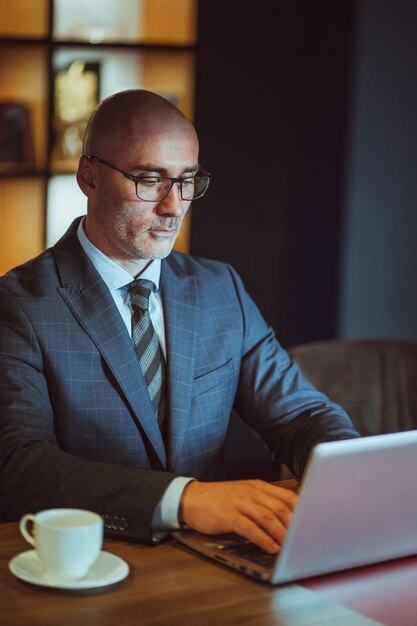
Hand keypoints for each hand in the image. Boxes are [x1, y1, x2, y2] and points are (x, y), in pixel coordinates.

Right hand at [179, 480, 297, 553]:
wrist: (191, 498)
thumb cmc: (220, 499)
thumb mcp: (244, 495)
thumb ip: (263, 502)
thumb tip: (288, 518)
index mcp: (257, 486)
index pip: (287, 496)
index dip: (301, 511)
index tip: (311, 525)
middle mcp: (250, 492)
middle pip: (280, 508)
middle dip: (294, 526)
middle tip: (302, 540)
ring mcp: (239, 502)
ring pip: (267, 517)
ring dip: (281, 534)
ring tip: (290, 547)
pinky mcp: (228, 515)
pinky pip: (250, 528)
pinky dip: (264, 540)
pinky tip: (271, 548)